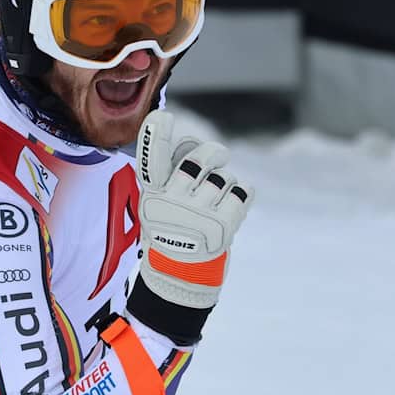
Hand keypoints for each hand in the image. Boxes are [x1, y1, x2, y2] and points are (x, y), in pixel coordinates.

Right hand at [135, 110, 253, 309]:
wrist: (181, 277)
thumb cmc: (173, 230)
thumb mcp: (160, 203)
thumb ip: (172, 174)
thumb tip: (196, 145)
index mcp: (153, 194)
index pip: (152, 160)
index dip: (155, 135)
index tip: (163, 117)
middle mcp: (173, 203)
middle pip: (200, 158)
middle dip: (214, 153)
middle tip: (218, 156)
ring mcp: (198, 215)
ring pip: (224, 176)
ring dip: (226, 183)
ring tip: (216, 202)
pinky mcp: (223, 226)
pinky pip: (242, 191)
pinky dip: (242, 196)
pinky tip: (232, 208)